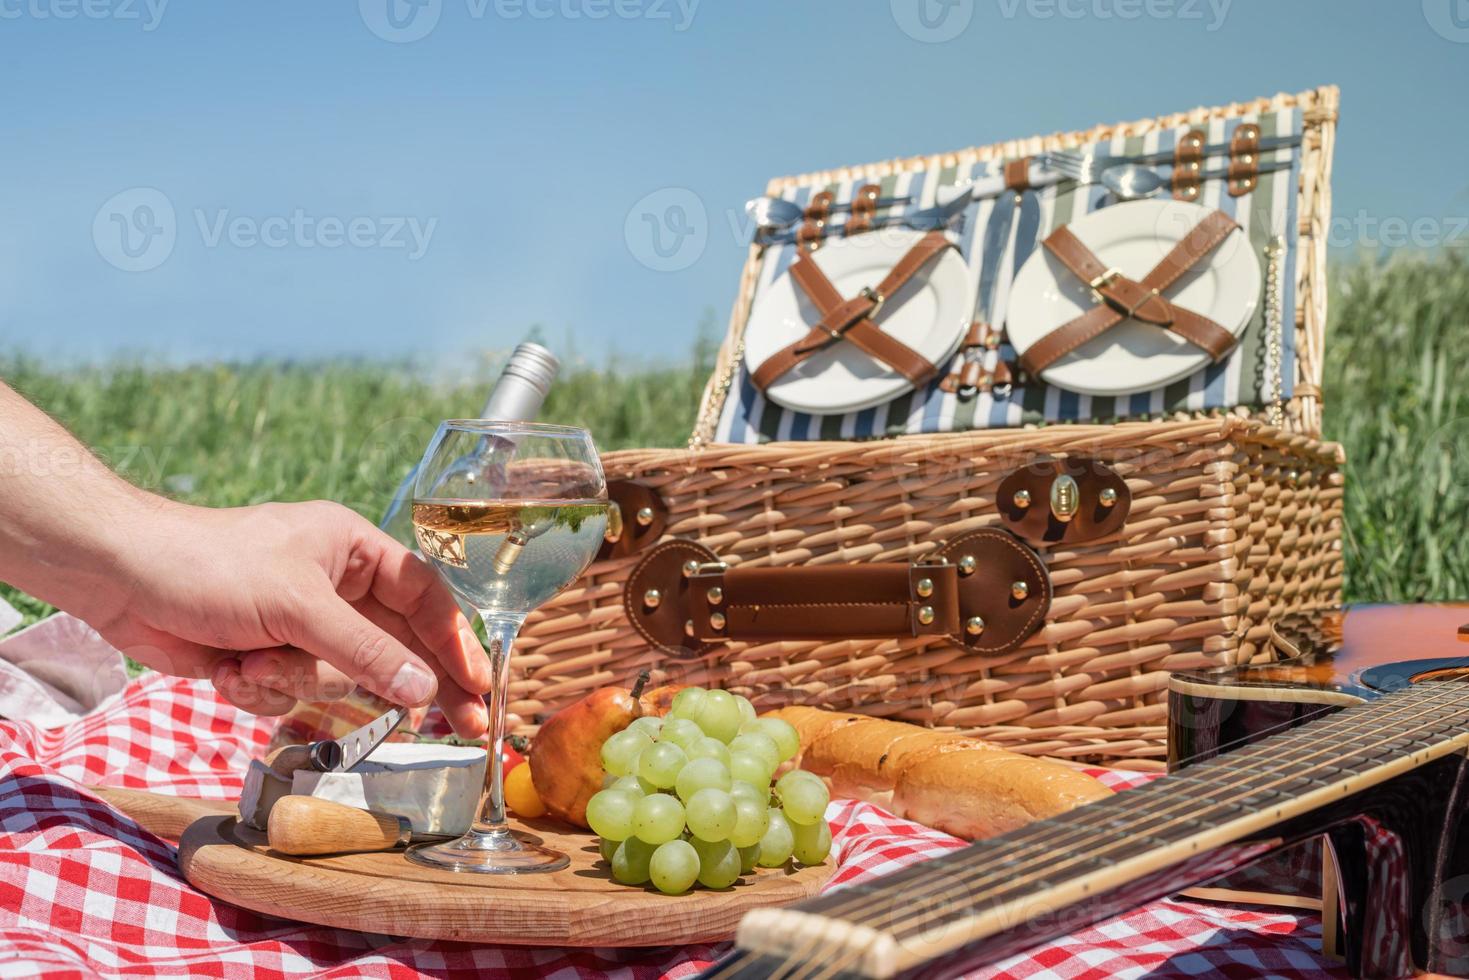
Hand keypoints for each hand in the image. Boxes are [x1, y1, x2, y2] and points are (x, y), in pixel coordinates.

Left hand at [93, 499, 491, 737]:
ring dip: (292, 680)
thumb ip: (366, 651)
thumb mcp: (299, 606)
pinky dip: (258, 688)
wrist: (119, 579)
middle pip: (393, 646)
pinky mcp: (264, 657)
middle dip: (400, 683)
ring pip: (336, 679)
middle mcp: (335, 587)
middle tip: (460, 727)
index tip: (480, 685)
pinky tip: (225, 667)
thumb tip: (424, 690)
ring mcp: (299, 626)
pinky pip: (291, 694)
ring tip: (249, 661)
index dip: (456, 641)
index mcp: (354, 551)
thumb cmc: (211, 566)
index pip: (425, 597)